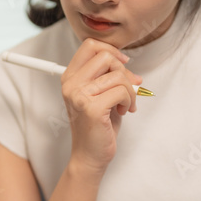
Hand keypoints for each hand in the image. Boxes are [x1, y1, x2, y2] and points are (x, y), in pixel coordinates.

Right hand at [61, 38, 143, 173]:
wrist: (90, 155)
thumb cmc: (97, 126)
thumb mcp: (101, 94)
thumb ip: (110, 76)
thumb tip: (130, 68)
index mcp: (70, 78)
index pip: (90, 46)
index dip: (111, 50)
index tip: (123, 63)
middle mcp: (71, 84)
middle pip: (106, 56)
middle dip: (124, 72)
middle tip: (128, 89)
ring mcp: (79, 95)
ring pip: (118, 75)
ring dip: (130, 91)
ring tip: (125, 104)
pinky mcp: (92, 108)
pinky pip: (122, 91)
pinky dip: (129, 101)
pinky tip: (123, 111)